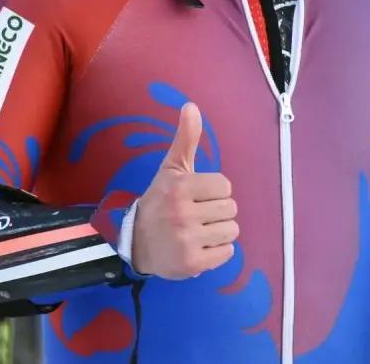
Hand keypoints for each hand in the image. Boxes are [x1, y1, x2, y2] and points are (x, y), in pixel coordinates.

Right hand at [130, 103, 237, 279]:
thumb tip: (191, 106)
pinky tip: (200, 247)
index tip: (196, 197)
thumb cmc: (160, 201)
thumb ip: (185, 138)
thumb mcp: (171, 169)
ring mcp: (187, 240)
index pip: (225, 186)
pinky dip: (217, 251)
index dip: (214, 191)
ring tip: (199, 231)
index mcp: (179, 187)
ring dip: (220, 232)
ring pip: (232, 230)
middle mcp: (182, 213)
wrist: (137, 243)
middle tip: (197, 215)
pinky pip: (227, 253)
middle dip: (218, 212)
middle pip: (230, 209)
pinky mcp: (193, 264)